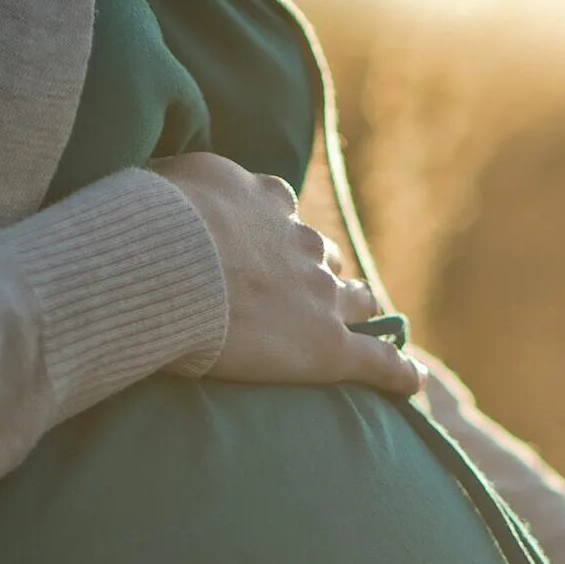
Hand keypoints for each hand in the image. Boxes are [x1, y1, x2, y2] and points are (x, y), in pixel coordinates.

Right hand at [152, 152, 419, 395]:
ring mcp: (320, 296)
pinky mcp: (327, 346)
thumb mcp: (164, 180)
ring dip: (358, 309)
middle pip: (326, 256)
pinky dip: (397, 371)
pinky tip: (410, 383)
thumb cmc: (154, 222)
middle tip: (311, 291)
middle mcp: (301, 243)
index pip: (283, 211)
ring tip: (362, 324)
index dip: (279, 229)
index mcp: (266, 201)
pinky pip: (377, 361)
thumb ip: (181, 185)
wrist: (170, 263)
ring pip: (356, 301)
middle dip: (323, 269)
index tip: (269, 241)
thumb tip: (168, 193)